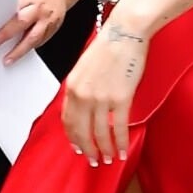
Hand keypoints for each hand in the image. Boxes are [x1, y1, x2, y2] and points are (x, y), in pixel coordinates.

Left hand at [0, 0, 70, 64]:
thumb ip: (11, 3)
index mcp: (32, 1)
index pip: (17, 18)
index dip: (6, 32)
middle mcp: (41, 13)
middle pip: (28, 33)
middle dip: (15, 47)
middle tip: (4, 57)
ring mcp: (49, 22)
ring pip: (36, 40)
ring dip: (22, 51)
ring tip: (10, 59)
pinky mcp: (54, 28)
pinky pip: (42, 41)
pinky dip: (31, 47)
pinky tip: (21, 52)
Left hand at [62, 16, 149, 162]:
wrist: (125, 32)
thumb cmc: (109, 45)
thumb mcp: (85, 67)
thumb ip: (82, 87)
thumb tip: (85, 106)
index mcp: (72, 86)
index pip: (67, 119)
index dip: (73, 136)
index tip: (78, 146)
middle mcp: (83, 95)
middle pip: (81, 131)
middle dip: (87, 149)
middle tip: (93, 160)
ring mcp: (101, 98)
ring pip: (100, 134)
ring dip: (104, 150)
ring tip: (109, 159)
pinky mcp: (120, 99)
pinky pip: (118, 128)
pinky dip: (120, 143)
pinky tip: (123, 151)